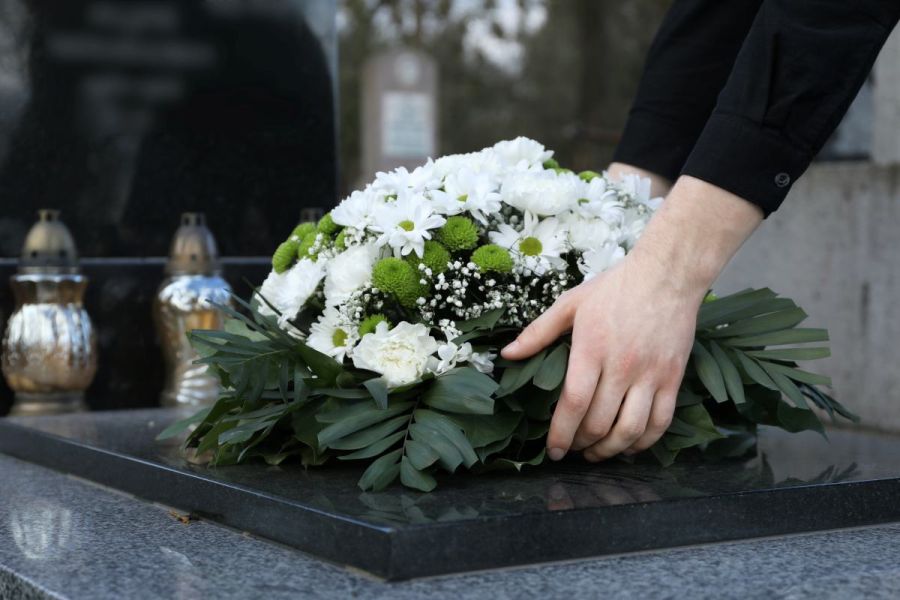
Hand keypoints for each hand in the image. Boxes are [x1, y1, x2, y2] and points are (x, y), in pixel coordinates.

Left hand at [502, 175, 763, 461]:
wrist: (668, 274)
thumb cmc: (615, 288)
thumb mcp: (571, 303)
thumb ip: (538, 332)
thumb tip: (507, 354)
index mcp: (592, 349)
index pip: (574, 403)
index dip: (561, 433)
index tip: (553, 449)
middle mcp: (622, 366)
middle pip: (600, 422)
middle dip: (581, 444)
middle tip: (571, 448)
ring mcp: (651, 374)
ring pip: (631, 429)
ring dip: (610, 450)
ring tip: (595, 454)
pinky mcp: (673, 378)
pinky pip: (660, 421)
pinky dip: (643, 442)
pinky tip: (629, 446)